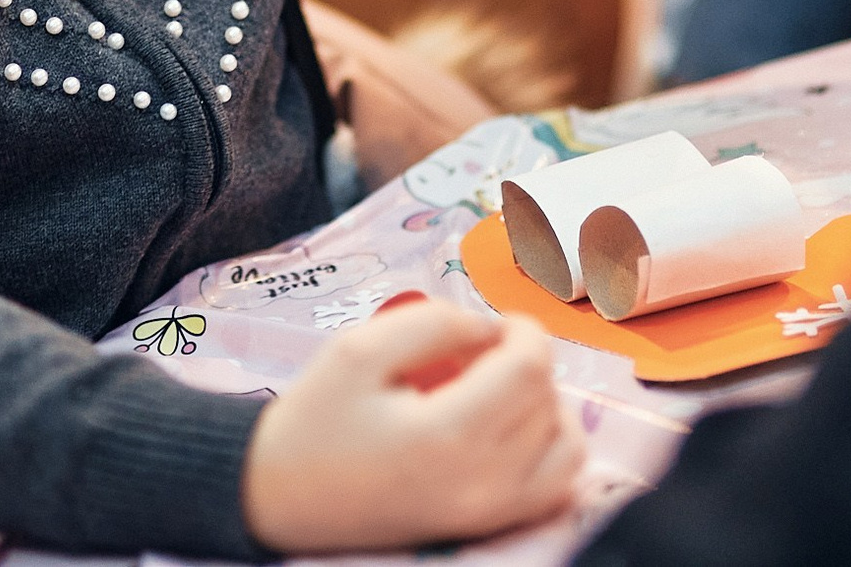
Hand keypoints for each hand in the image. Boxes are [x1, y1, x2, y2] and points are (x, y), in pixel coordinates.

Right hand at [242, 302, 582, 553]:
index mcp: (446, 436)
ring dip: (545, 403)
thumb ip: (432, 323)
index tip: (496, 323)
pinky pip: (557, 485)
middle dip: (524, 362)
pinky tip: (512, 428)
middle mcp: (480, 482)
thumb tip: (490, 328)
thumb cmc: (317, 420)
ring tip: (497, 390)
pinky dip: (550, 448)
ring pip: (565, 443)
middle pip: (548, 400)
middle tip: (477, 354)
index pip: (530, 370)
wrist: (285, 497)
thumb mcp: (358, 349)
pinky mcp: (488, 526)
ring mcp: (489, 512)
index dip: (524, 331)